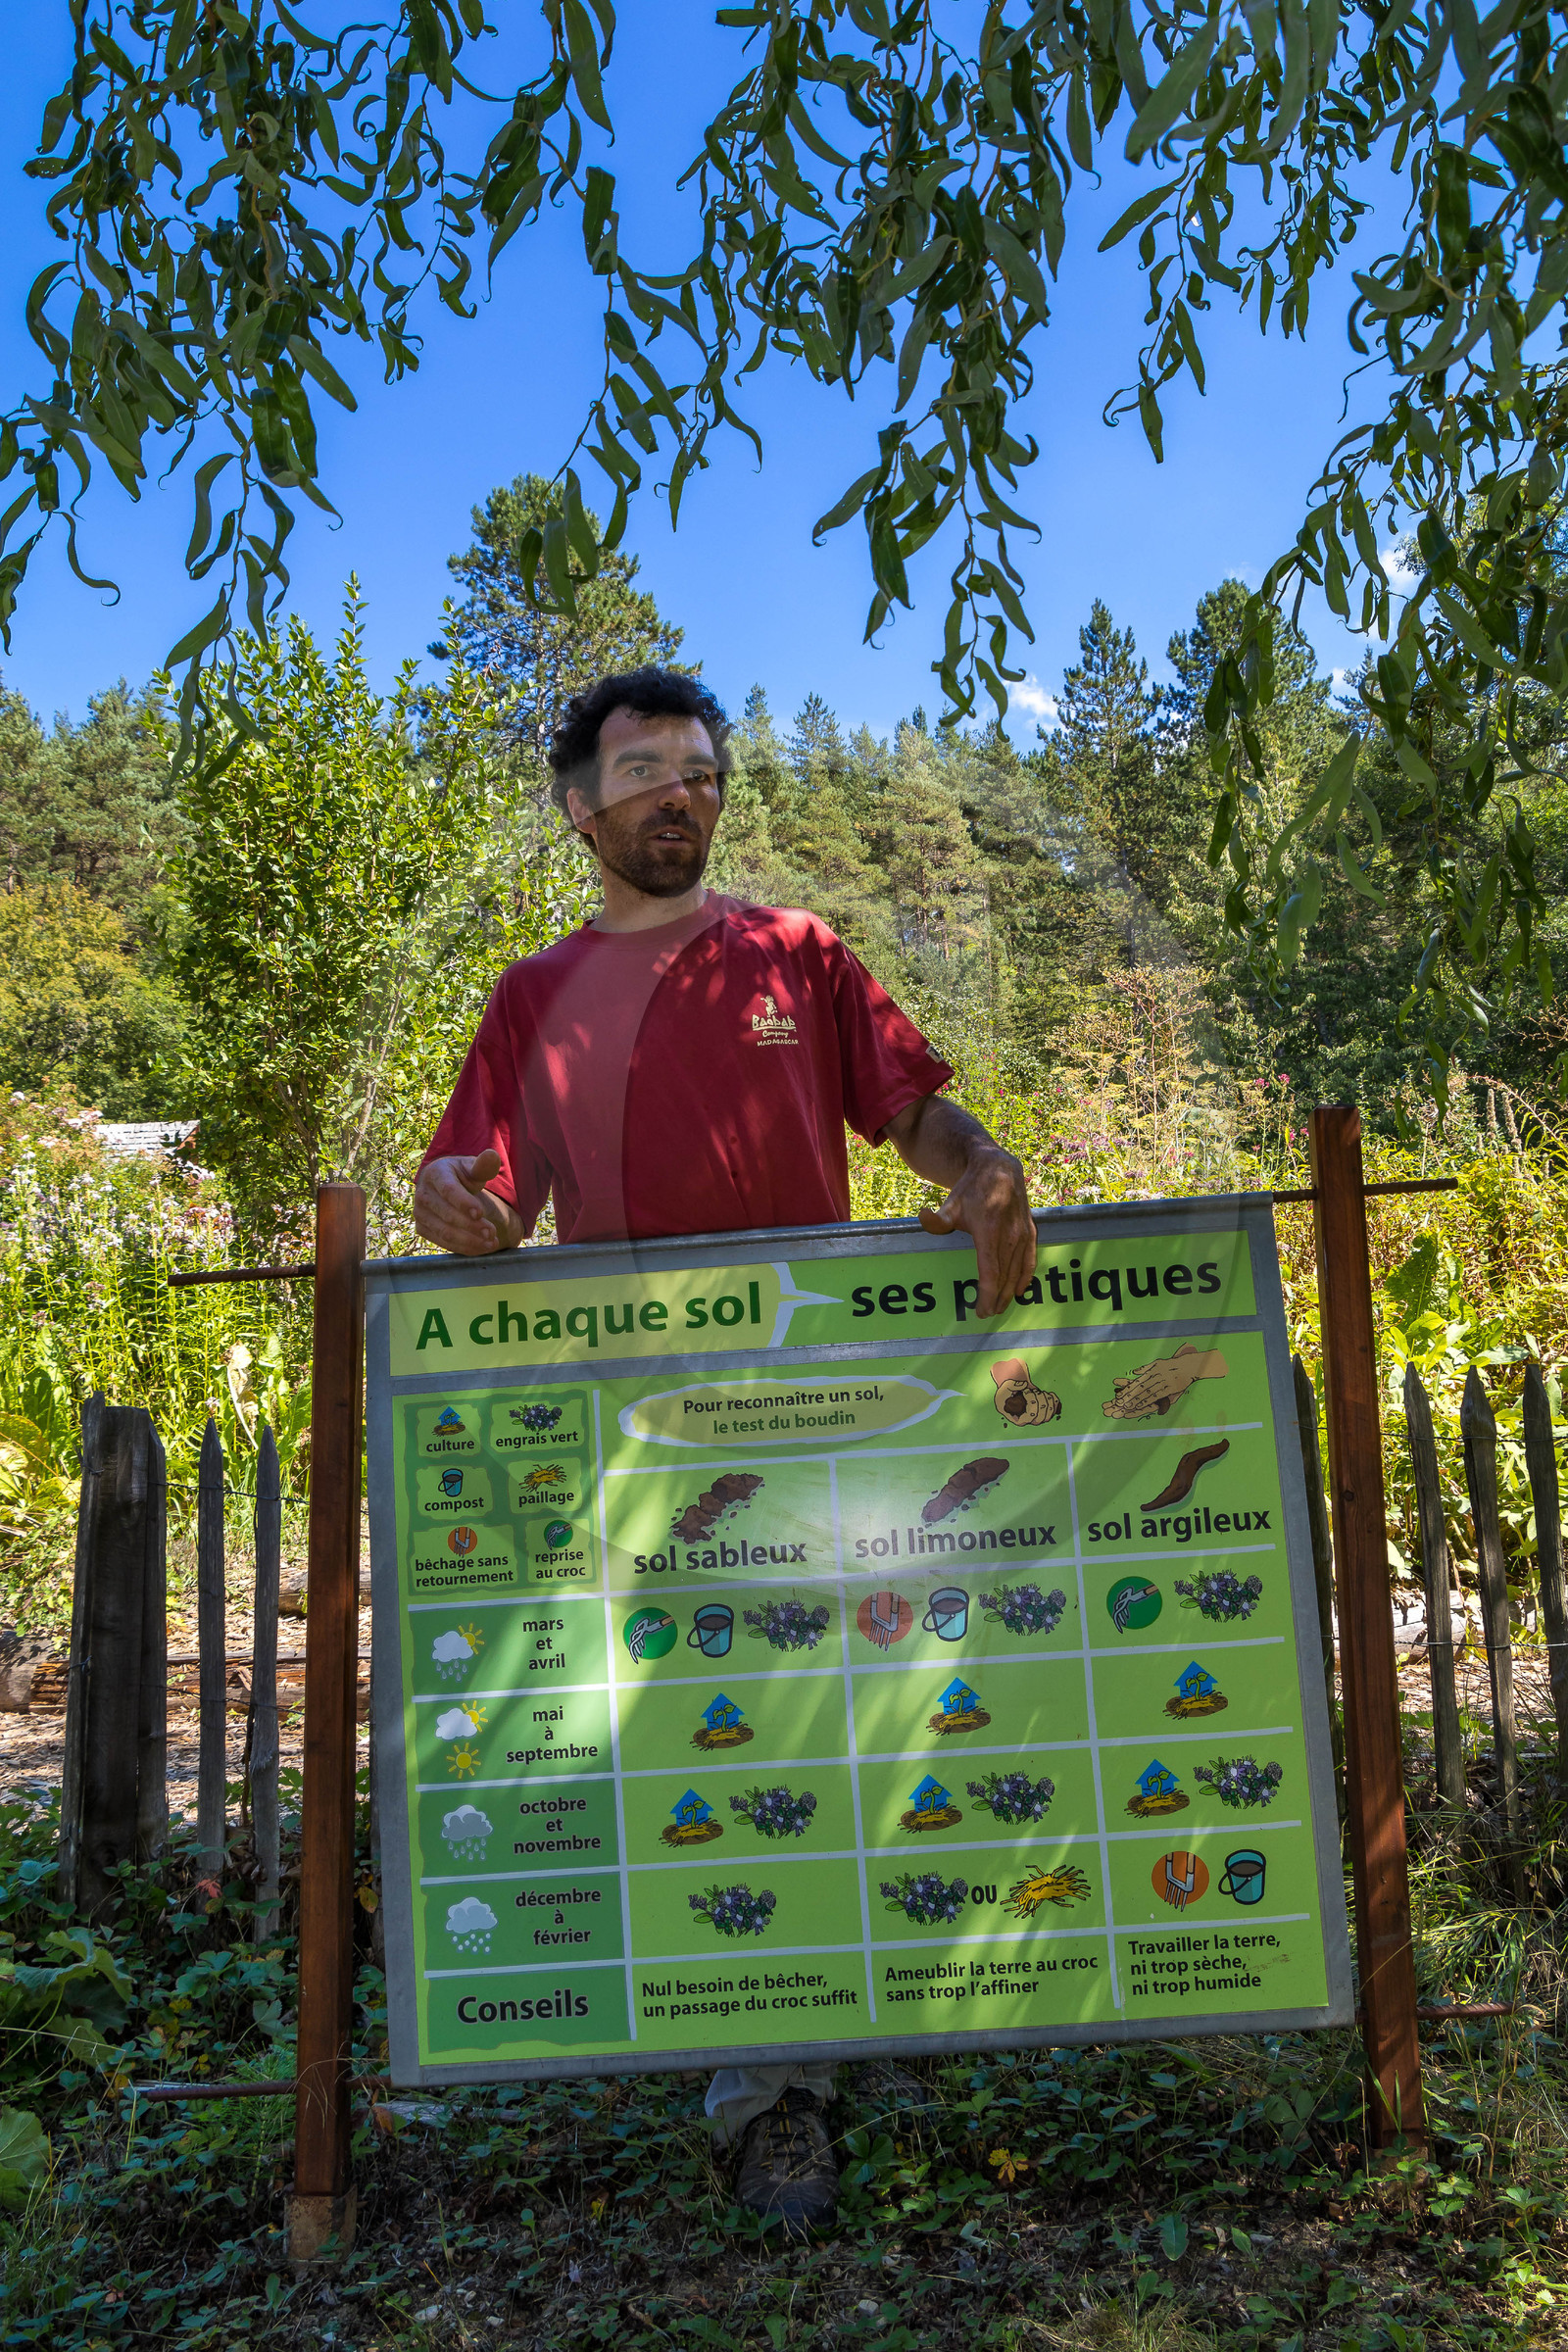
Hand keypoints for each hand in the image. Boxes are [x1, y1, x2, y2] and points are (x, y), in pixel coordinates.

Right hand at [412, 1150, 523, 1255]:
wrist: (445, 1187)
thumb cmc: (462, 1175)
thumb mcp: (473, 1167)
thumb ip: (483, 1164)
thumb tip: (492, 1155)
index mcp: (435, 1173)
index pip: (448, 1190)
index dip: (464, 1202)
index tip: (481, 1213)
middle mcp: (422, 1193)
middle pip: (447, 1214)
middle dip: (471, 1225)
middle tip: (492, 1232)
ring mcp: (420, 1213)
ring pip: (445, 1232)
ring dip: (470, 1240)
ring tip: (491, 1242)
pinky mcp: (422, 1229)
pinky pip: (443, 1242)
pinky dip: (464, 1248)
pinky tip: (482, 1247)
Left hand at [918, 1143, 1036, 1316]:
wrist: (1000, 1170)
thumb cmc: (972, 1190)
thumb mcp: (951, 1203)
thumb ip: (938, 1219)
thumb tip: (923, 1218)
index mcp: (989, 1231)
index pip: (990, 1273)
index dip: (986, 1295)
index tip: (980, 1310)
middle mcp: (1009, 1235)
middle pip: (1004, 1278)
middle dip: (996, 1299)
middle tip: (987, 1313)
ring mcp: (1022, 1235)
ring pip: (1017, 1272)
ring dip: (1009, 1292)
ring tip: (999, 1306)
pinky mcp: (1030, 1232)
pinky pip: (1030, 1260)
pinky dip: (1025, 1277)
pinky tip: (1020, 1290)